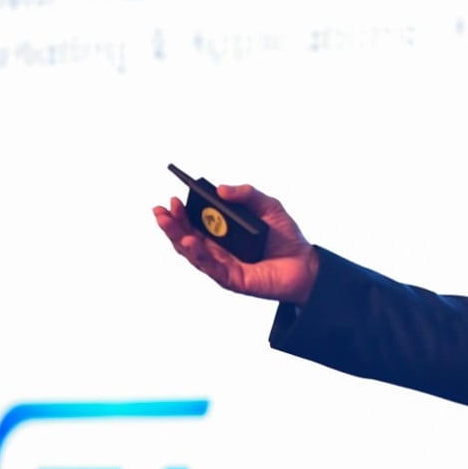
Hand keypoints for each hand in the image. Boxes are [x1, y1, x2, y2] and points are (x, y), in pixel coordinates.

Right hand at [153, 184, 319, 304]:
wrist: (306, 262)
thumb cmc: (285, 236)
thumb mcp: (268, 206)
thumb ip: (247, 195)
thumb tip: (221, 189)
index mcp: (222, 234)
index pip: (194, 223)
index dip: (181, 213)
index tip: (172, 199)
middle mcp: (218, 250)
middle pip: (187, 238)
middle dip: (172, 224)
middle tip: (161, 210)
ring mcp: (223, 266)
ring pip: (193, 254)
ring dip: (178, 238)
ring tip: (169, 223)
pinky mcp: (233, 279)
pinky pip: (212, 268)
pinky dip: (199, 255)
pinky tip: (189, 242)